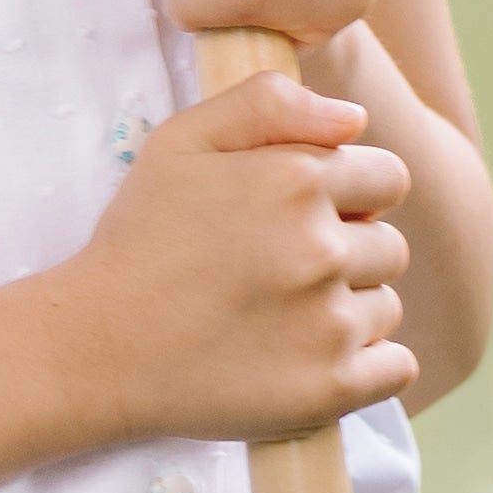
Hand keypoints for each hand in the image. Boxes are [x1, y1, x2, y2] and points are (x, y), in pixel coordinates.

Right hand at [39, 77, 414, 450]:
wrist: (96, 348)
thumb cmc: (138, 240)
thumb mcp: (181, 142)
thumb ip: (267, 103)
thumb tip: (354, 119)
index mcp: (295, 180)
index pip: (387, 179)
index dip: (349, 196)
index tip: (300, 220)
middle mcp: (321, 248)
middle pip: (390, 245)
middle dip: (347, 253)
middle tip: (278, 274)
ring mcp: (329, 323)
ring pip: (385, 307)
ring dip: (347, 311)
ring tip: (278, 319)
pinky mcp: (330, 388)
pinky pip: (396, 368)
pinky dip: (365, 366)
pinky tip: (310, 358)